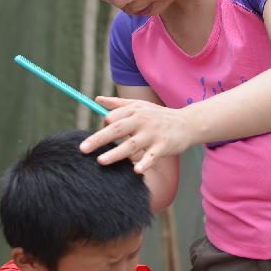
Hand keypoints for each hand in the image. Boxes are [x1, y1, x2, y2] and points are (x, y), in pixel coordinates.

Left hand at [80, 96, 196, 172]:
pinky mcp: (163, 147)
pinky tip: (136, 170)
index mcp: (135, 111)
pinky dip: (145, 163)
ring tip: (101, 161)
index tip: (97, 137)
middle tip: (83, 149)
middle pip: (117, 130)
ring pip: (131, 145)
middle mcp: (142, 121)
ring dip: (116, 153)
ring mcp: (153, 135)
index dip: (103, 126)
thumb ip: (117, 104)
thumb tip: (97, 100)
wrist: (186, 124)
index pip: (113, 117)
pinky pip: (152, 157)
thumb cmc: (159, 116)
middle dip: (99, 139)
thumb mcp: (140, 106)